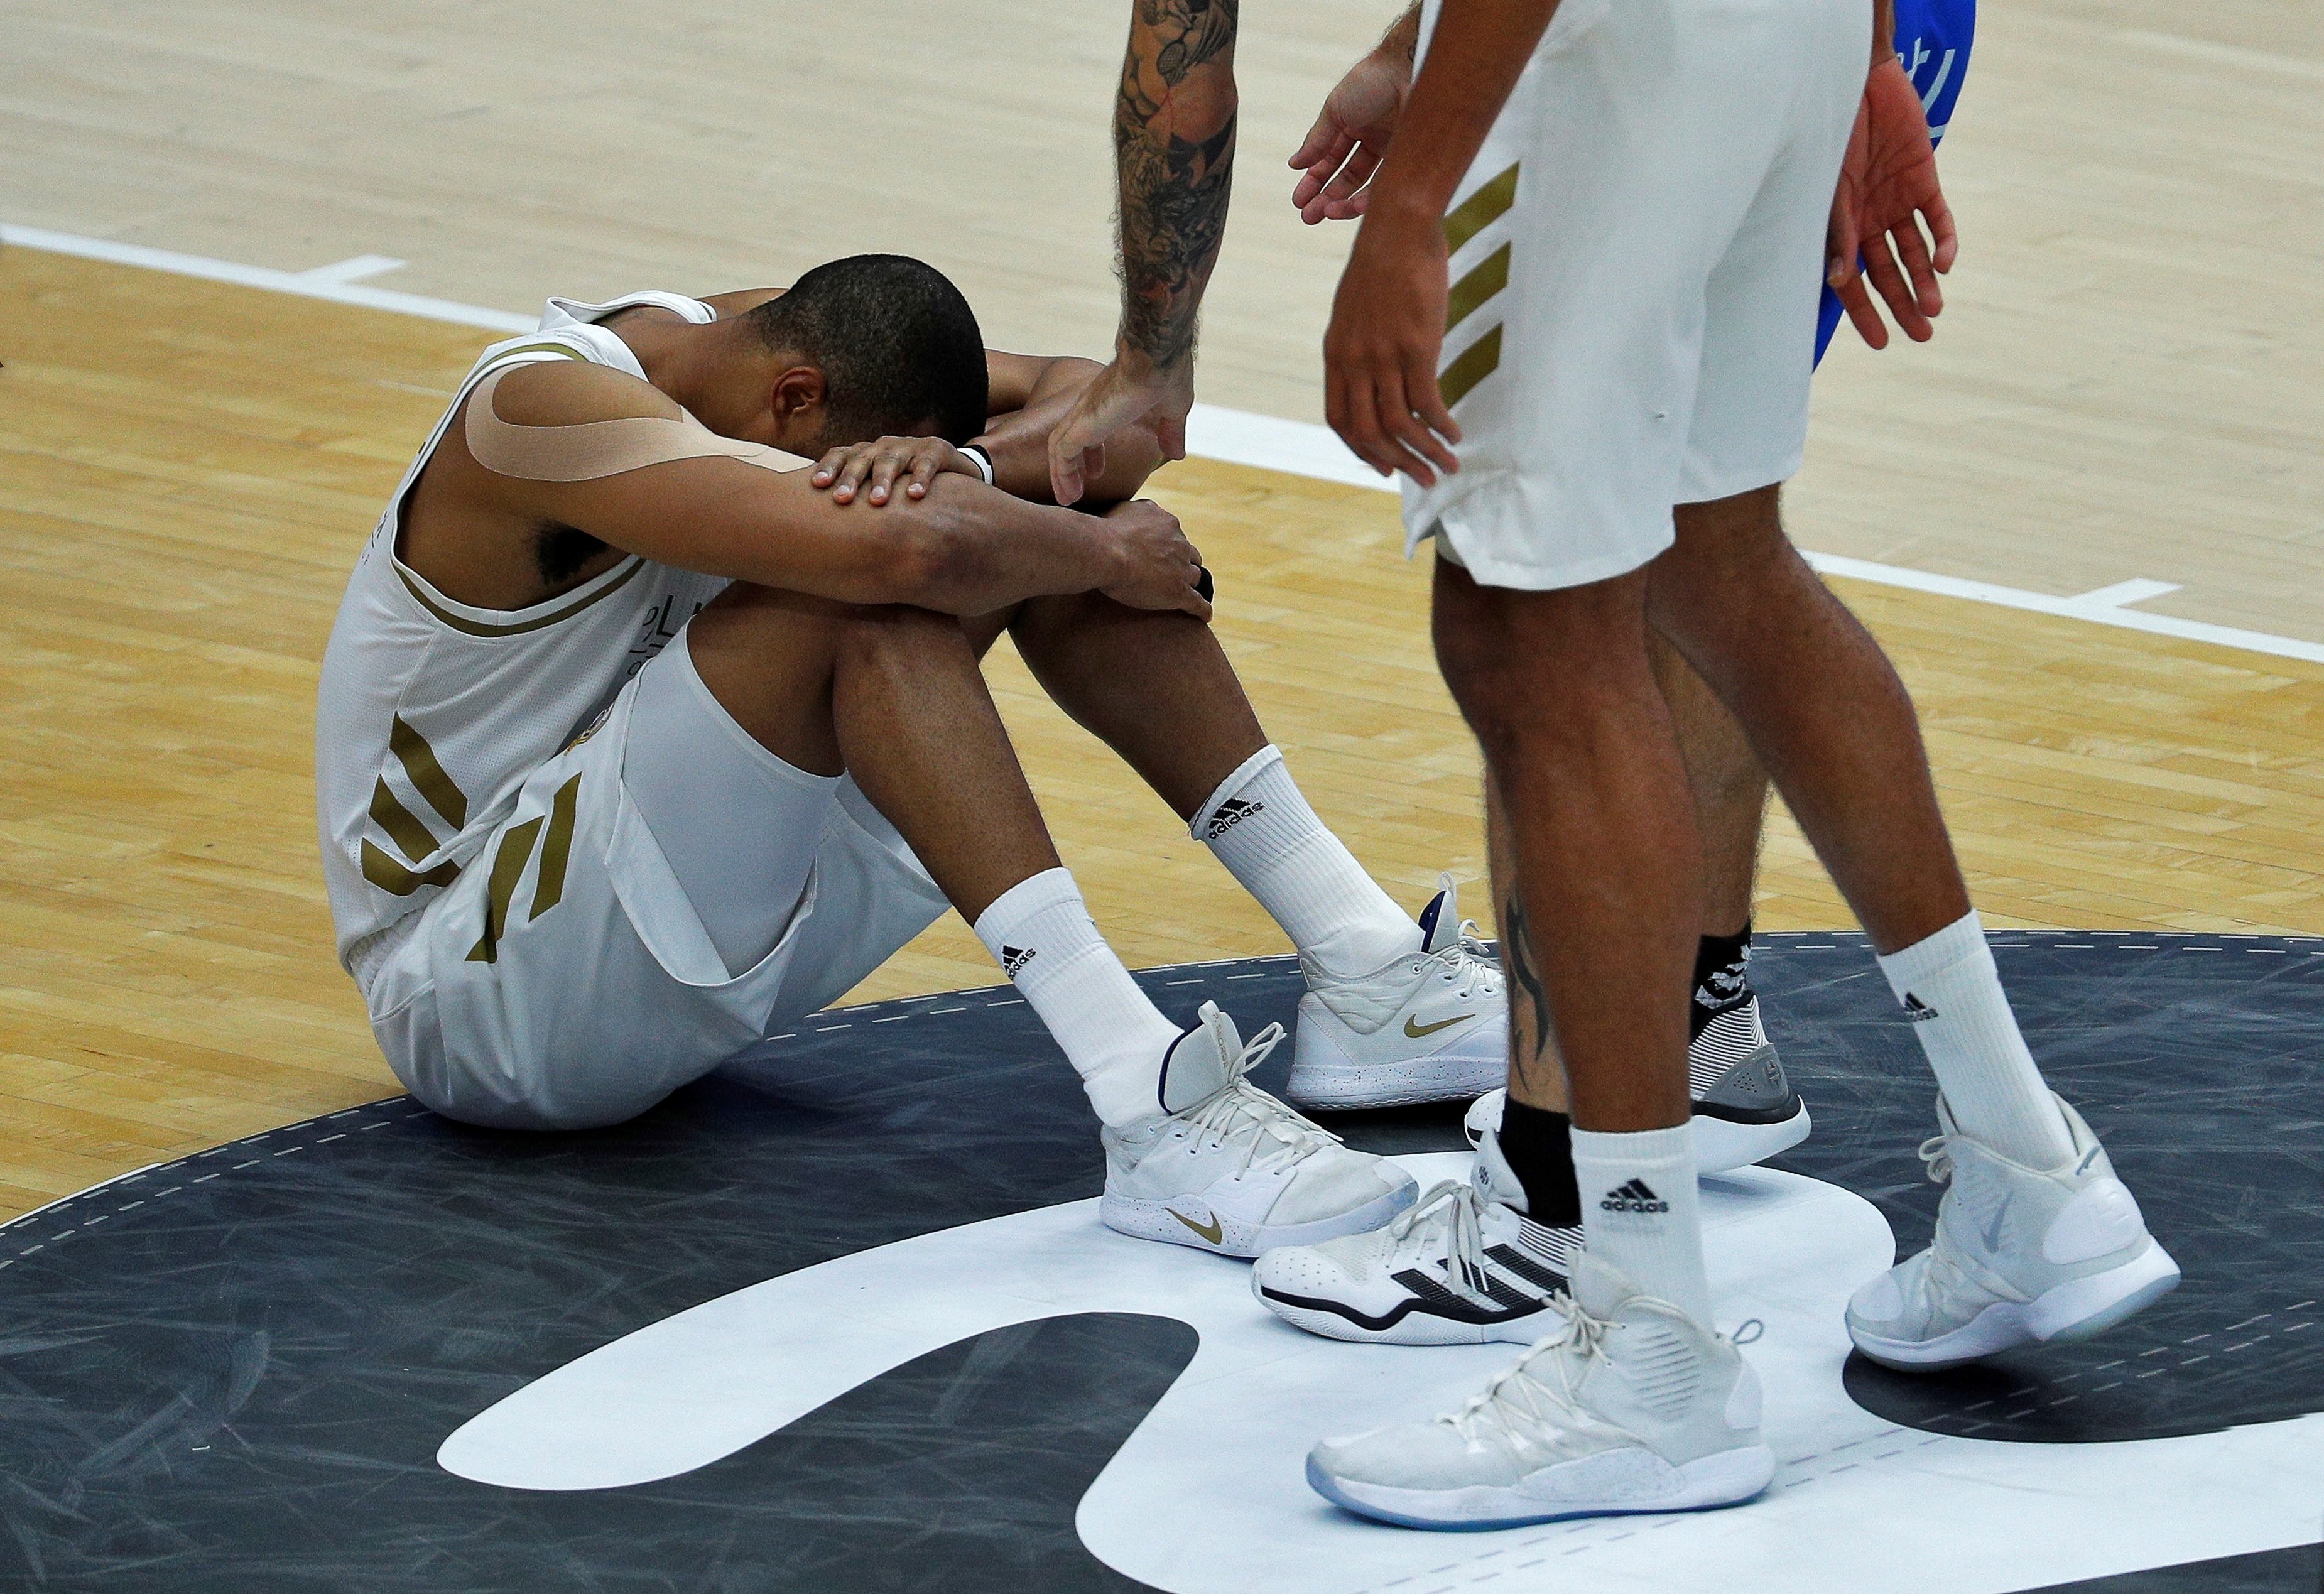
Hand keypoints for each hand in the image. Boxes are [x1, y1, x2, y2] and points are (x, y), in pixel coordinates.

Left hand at [809, 436, 977, 505]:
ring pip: (891, 460)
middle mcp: (884, 447)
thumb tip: (822, 525)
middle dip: (851, 478)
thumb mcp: (881, 487)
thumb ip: (858, 498)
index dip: (829, 467)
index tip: (818, 485)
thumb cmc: (906, 484)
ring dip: (882, 479)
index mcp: (866, 454)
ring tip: (877, 501)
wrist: (953, 470)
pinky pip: (926, 464)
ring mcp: (909, 447)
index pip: (841, 455)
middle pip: (863, 459)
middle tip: (842, 499)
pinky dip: (921, 478)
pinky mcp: (936, 451)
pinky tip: (915, 495)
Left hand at [1046, 352, 1191, 506]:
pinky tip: (1068, 492)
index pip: (1091, 429)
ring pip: (1059, 447)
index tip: (1095, 471)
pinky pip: (1062, 453)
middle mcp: (1091, 406)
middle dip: (1071, 466)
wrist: (1157, 354)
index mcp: (1110, 400)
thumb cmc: (1167, 371)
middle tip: (1075, 489)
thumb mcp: (1174, 408)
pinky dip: (1061, 473)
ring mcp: (1084, 414)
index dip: (1092, 452)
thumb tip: (1177, 453)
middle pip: (1068, 438)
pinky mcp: (1082, 424)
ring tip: (1068, 498)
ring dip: (1061, 474)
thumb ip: (1172, 431)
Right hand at [1098, 499, 1211, 620]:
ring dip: (1189, 585)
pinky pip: (1198, 604)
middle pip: (1190, 556)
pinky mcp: (1179, 592)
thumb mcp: (1122, 509)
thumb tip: (1130, 515)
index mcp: (1167, 523)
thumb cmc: (1105, 533)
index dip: (1168, 547)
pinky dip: (1202, 610)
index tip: (1160, 554)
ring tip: (1186, 596)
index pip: (1175, 536)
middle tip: (1172, 574)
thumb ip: (1134, 512)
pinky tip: (1204, 617)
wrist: (1106, 552)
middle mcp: (1179, 543)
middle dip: (1183, 564)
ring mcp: (1182, 569)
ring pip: (1194, 578)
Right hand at [1288, 47, 1409, 223]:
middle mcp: (1376, 140)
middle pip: (1348, 178)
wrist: (1408, 70)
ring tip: (1326, 213)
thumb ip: (1317, 140)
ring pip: (1367, 187)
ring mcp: (1394, 152)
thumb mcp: (1335, 111)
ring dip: (1344, 204)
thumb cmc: (1370, 82)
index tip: (1299, 200)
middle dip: (1326, 198)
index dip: (1315, 180)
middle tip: (1308, 217)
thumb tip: (1295, 164)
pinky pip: (1387, 188)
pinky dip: (1367, 200)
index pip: (1332, 160)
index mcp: (1356, 125)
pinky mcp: (1411, 162)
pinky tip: (1347, 206)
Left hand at [1323, 203, 1459, 483]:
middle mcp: (1354, 362)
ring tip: (1448, 465)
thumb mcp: (1355, 312)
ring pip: (1399, 425)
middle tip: (1425, 480)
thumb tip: (1376, 377)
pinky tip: (1456, 434)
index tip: (1385, 466)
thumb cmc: (1382, 266)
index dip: (1362, 450)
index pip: (1340, 420)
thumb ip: (1358, 348)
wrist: (1398, 229)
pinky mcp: (1416, 347)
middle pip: (1369, 432)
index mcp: (1336, 356)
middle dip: (1398, 463)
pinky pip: (1426, 403)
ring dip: (1425, 453)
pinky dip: (1441, 426)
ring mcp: (1383, 357)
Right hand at [1826, 54, 1958, 349]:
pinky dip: (1944, 242)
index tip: (1881, 343)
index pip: (1852, 281)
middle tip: (1922, 335)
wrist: (1862, 83)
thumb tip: (1838, 280)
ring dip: (1926, 280)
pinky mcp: (1924, 180)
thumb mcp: (1831, 188)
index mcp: (1841, 226)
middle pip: (1888, 273)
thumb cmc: (1834, 134)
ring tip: (1936, 309)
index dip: (1866, 312)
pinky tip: (1947, 264)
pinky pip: (1938, 219)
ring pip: (1915, 253)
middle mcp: (1869, 219)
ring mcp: (1897, 201)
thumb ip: (1838, 233)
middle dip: (1904, 304)